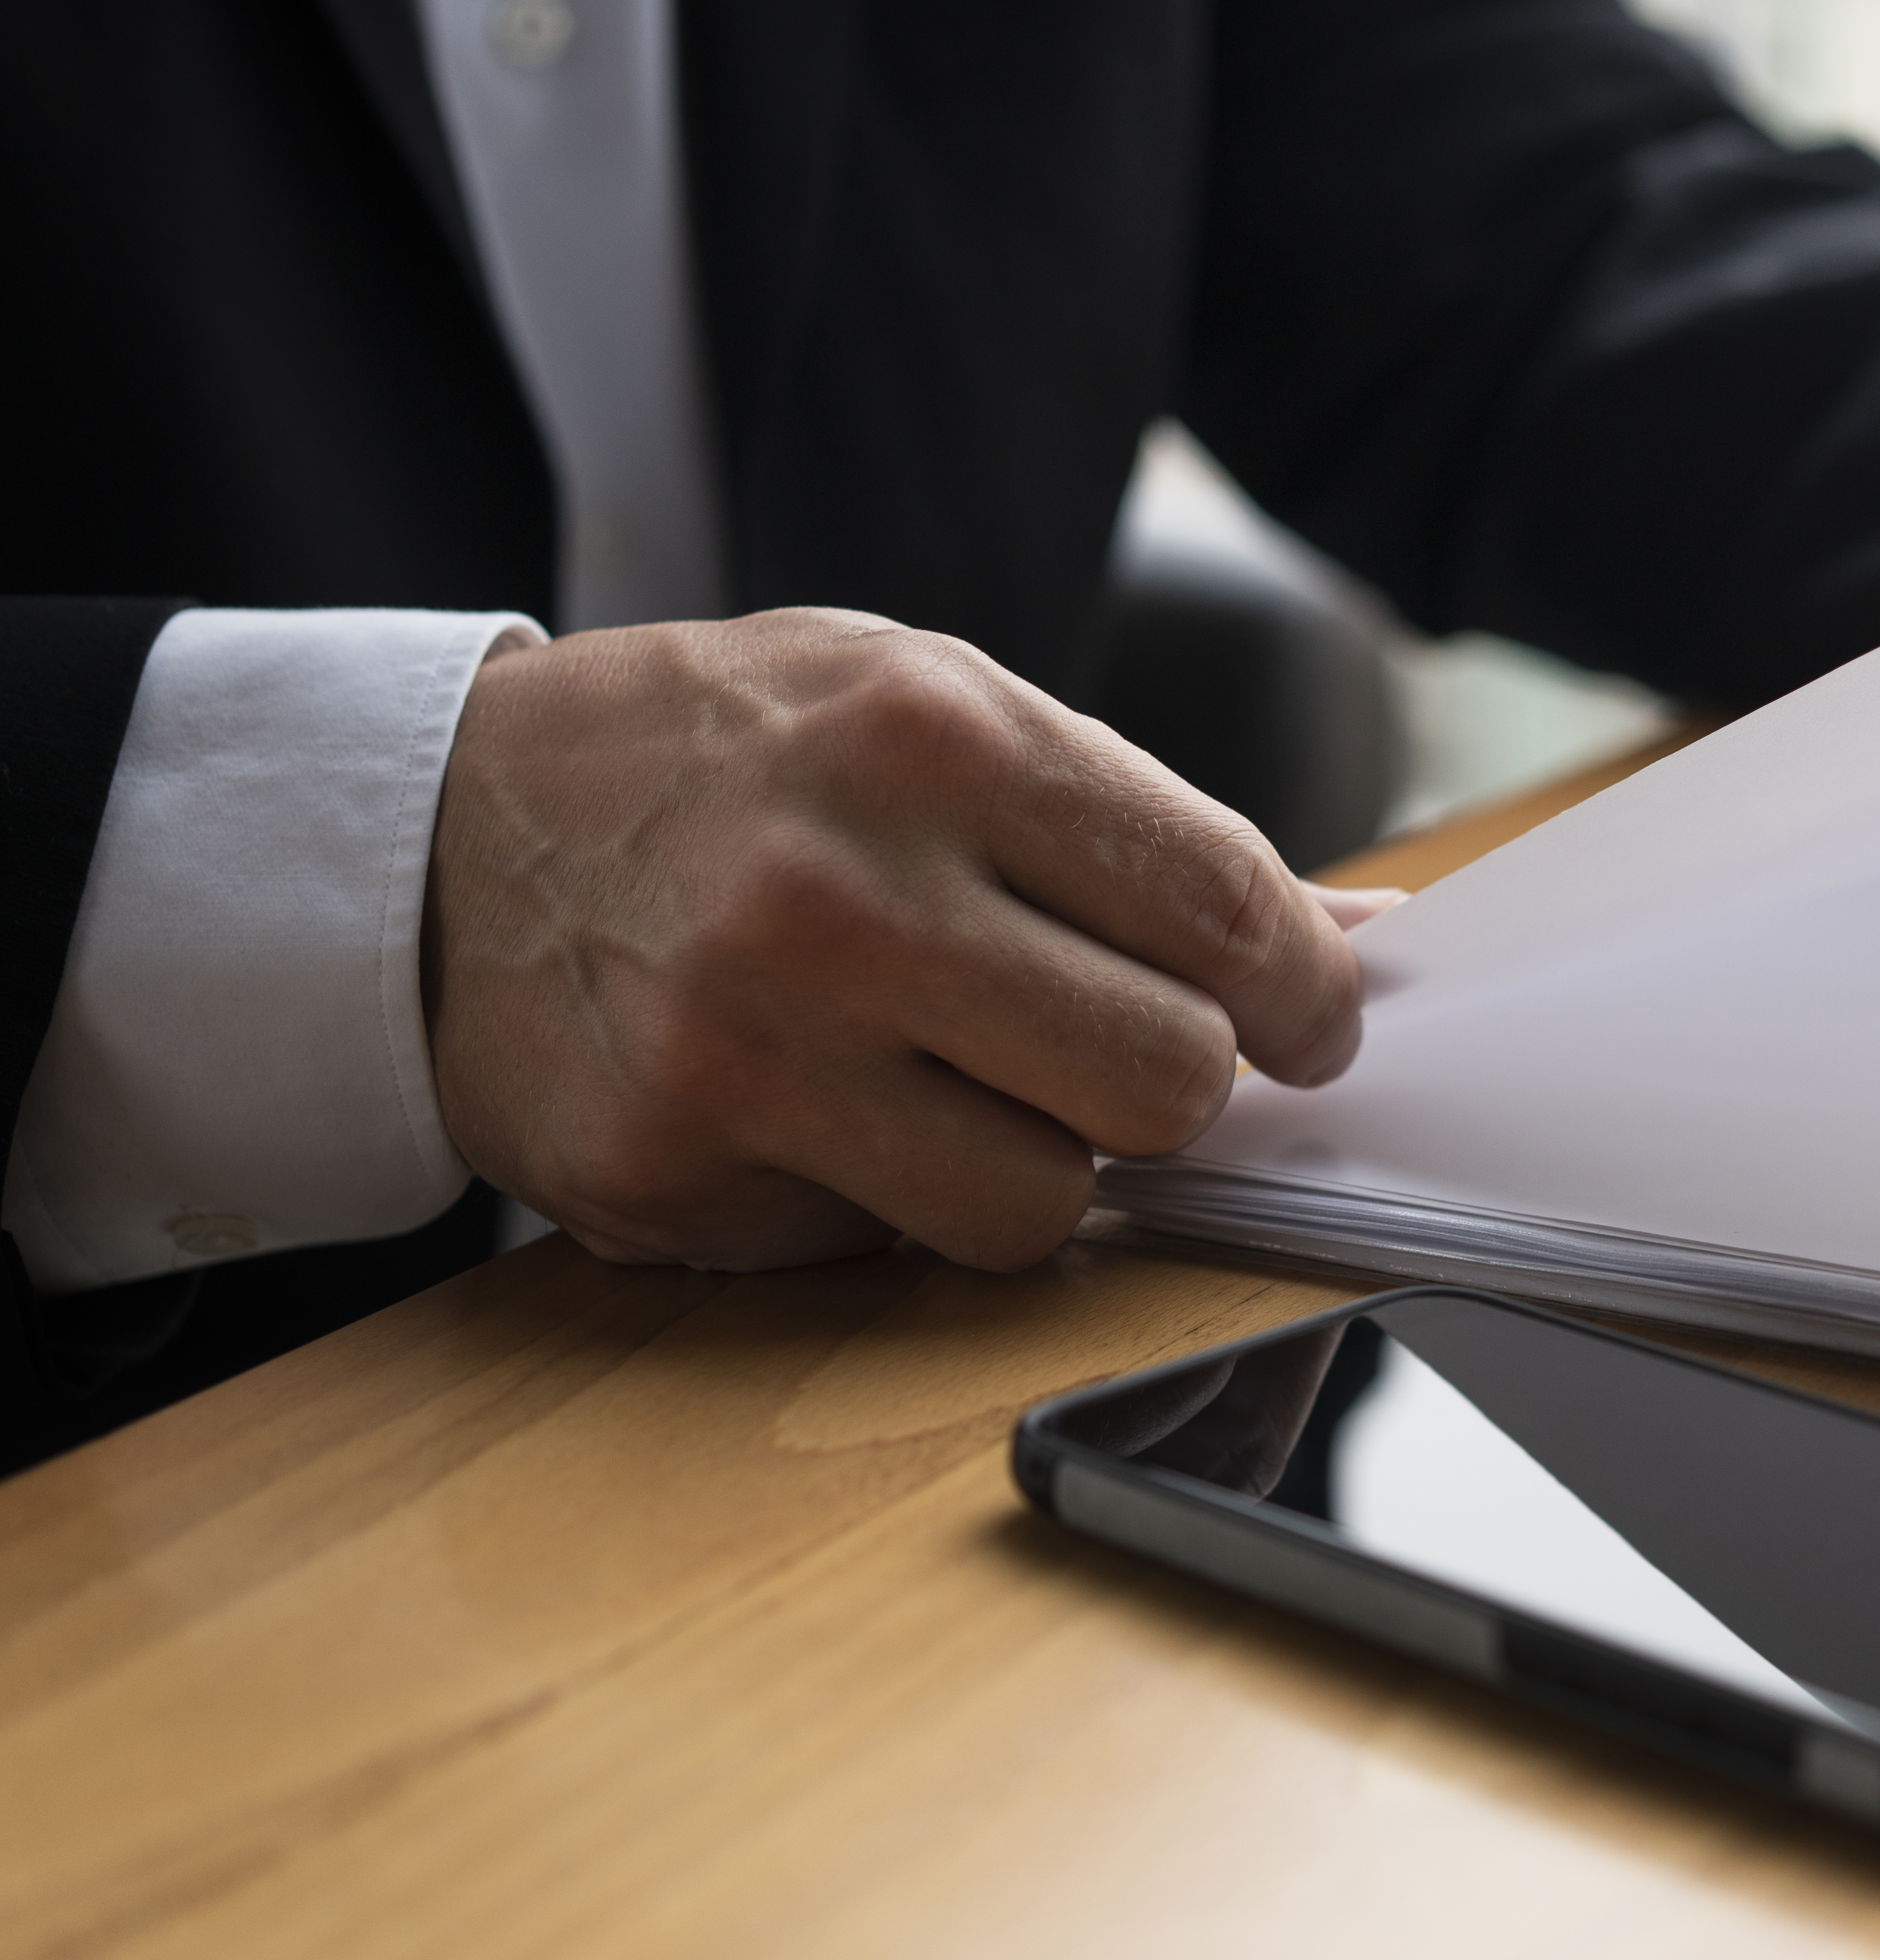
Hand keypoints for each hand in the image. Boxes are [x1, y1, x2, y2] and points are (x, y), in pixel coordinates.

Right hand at [424, 608, 1384, 1272]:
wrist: (447, 828)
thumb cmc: (738, 761)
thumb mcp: (936, 712)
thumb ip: (1140, 829)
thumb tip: (1352, 946)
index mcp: (936, 738)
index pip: (1222, 908)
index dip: (1305, 993)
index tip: (1311, 1023)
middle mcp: (841, 893)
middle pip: (1163, 1080)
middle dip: (1179, 1087)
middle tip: (1132, 1057)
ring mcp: (746, 1046)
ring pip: (1045, 1205)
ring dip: (1042, 1164)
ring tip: (960, 1080)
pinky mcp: (670, 1171)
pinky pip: (887, 1247)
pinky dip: (888, 1195)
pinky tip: (819, 1106)